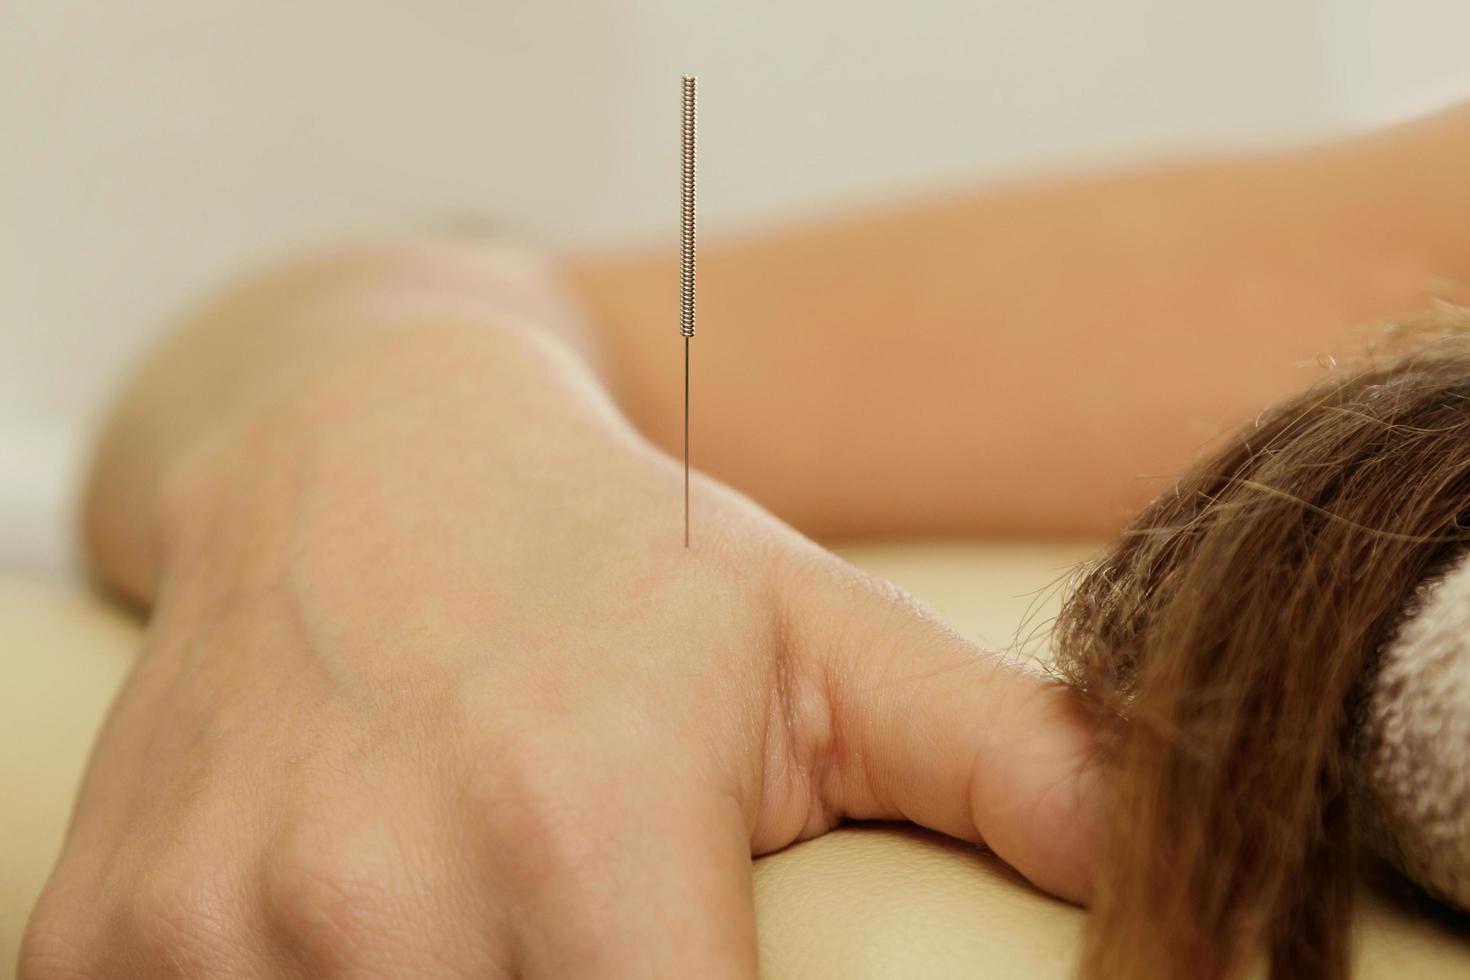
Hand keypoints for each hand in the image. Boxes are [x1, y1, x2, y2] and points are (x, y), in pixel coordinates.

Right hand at [21, 314, 1100, 977]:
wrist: (356, 450)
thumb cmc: (609, 558)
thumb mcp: (811, 633)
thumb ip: (999, 758)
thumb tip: (1198, 865)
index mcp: (587, 823)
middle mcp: (380, 890)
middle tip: (599, 935)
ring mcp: (211, 927)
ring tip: (489, 917)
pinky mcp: (96, 941)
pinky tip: (352, 931)